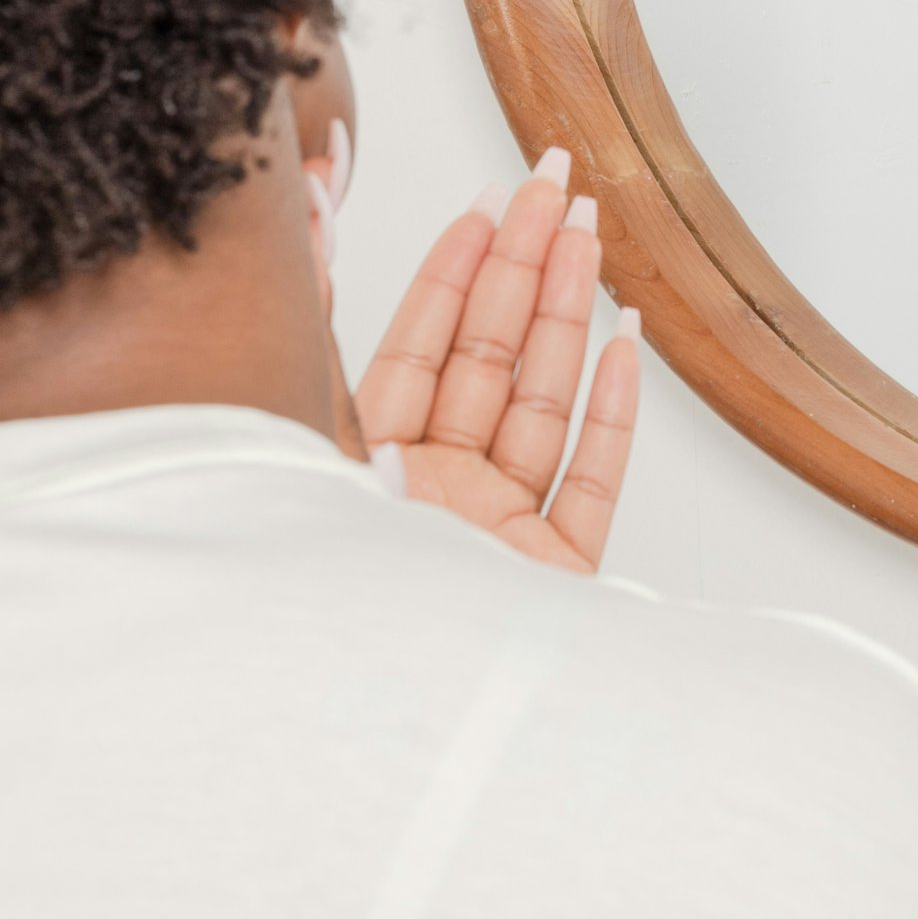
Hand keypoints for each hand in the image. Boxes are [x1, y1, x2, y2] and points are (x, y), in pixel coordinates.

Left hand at [311, 144, 643, 573]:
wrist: (386, 734)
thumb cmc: (325, 607)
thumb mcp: (291, 441)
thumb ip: (307, 326)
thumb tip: (304, 215)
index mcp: (364, 469)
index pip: (419, 346)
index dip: (457, 266)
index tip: (490, 201)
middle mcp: (434, 497)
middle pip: (490, 359)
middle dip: (526, 263)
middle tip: (556, 184)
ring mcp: (499, 537)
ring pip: (545, 402)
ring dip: (572, 314)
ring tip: (592, 237)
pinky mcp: (556, 584)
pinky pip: (593, 481)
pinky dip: (614, 411)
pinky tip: (627, 345)